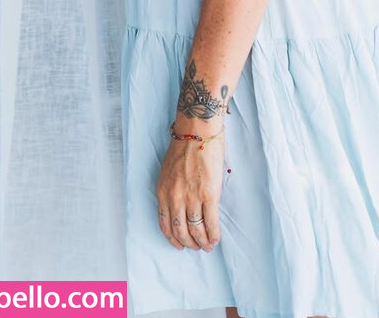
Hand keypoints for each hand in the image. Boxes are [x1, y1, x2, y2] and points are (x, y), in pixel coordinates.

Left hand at [156, 125, 224, 250]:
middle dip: (188, 243)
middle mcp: (175, 198)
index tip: (179, 244)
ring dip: (202, 242)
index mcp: (163, 191)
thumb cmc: (184, 146)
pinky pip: (211, 222)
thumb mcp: (168, 171)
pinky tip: (215, 239)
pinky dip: (213, 234)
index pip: (165, 224)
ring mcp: (192, 197)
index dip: (173, 238)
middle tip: (196, 247)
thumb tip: (180, 206)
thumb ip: (171, 190)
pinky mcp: (209, 194)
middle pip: (180, 230)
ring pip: (196, 230)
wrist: (198, 131)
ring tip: (207, 246)